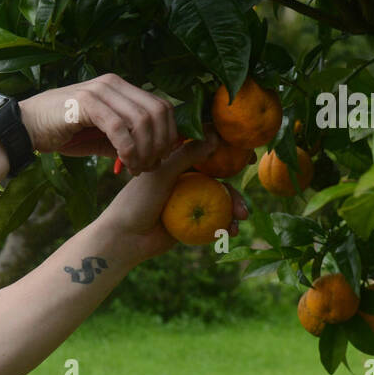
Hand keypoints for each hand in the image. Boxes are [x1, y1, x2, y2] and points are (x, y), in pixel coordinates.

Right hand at [19, 73, 177, 175]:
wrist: (26, 127)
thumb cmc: (62, 133)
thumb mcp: (101, 138)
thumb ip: (127, 141)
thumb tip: (155, 157)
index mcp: (120, 87)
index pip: (161, 106)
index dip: (169, 134)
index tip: (161, 158)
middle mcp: (113, 83)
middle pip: (157, 111)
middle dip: (160, 144)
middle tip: (150, 166)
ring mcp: (100, 90)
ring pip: (141, 120)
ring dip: (145, 150)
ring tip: (136, 168)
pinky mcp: (86, 102)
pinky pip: (119, 127)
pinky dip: (128, 149)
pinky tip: (125, 163)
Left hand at [102, 133, 250, 257]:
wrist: (125, 238)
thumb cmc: (137, 202)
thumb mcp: (162, 175)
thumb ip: (186, 156)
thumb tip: (215, 136)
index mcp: (177, 164)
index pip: (208, 154)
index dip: (229, 154)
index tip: (249, 155)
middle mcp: (185, 181)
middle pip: (220, 180)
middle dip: (236, 187)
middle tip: (248, 191)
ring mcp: (189, 202)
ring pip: (220, 201)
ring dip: (235, 208)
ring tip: (241, 217)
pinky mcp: (191, 222)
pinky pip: (214, 222)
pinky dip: (225, 225)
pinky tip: (232, 231)